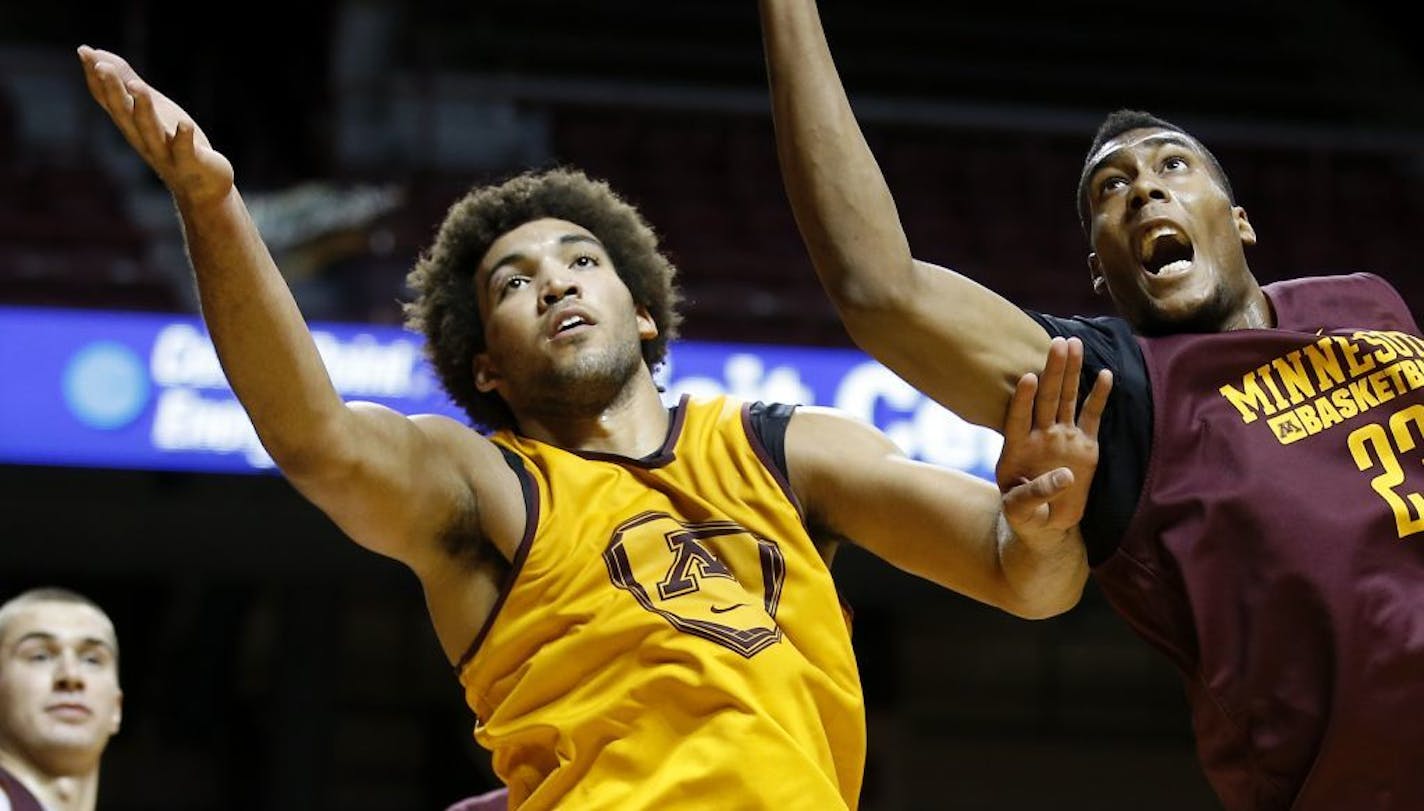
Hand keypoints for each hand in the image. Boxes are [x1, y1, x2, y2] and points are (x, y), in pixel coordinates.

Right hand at [77, 45, 233, 207]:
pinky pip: (184, 150)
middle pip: (124, 114)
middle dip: (113, 90)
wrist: (201, 188)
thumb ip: (127, 83)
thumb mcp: (151, 109)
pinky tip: (185, 124)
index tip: (84, 52)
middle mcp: (143, 139)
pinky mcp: (190, 163)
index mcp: (132, 125)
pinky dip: (183, 137)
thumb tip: (99, 56)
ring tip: (137, 86)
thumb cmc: (173, 143)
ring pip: (150, 131)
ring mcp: (166, 153)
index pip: (108, 100)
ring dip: (143, 108)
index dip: (95, 78)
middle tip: (102, 66)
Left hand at [997, 336, 1111, 542]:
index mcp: (1017, 449)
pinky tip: (1106, 374)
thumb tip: (1064, 477)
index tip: (1028, 378)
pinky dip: (1099, 397)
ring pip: (1067, 399)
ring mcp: (1062, 437)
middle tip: (1058, 343)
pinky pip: (1092, 417)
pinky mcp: (1085, 445)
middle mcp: (1040, 436)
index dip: (1022, 400)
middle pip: (1046, 398)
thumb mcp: (1019, 512)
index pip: (1017, 419)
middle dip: (1053, 371)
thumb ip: (1033, 495)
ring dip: (1071, 372)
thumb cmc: (1025, 516)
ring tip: (1075, 344)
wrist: (1045, 524)